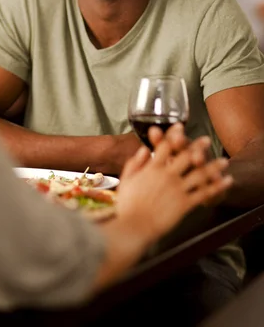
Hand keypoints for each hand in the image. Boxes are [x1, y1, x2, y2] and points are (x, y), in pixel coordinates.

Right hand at [115, 132, 232, 246]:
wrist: (134, 226)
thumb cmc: (127, 205)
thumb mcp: (126, 180)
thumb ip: (134, 163)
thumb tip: (144, 149)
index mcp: (152, 168)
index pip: (165, 146)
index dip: (173, 134)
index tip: (180, 126)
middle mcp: (167, 175)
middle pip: (186, 155)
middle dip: (197, 146)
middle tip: (207, 140)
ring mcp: (177, 189)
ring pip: (199, 173)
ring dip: (213, 166)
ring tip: (224, 161)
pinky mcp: (185, 204)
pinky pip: (204, 193)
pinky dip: (217, 187)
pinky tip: (226, 182)